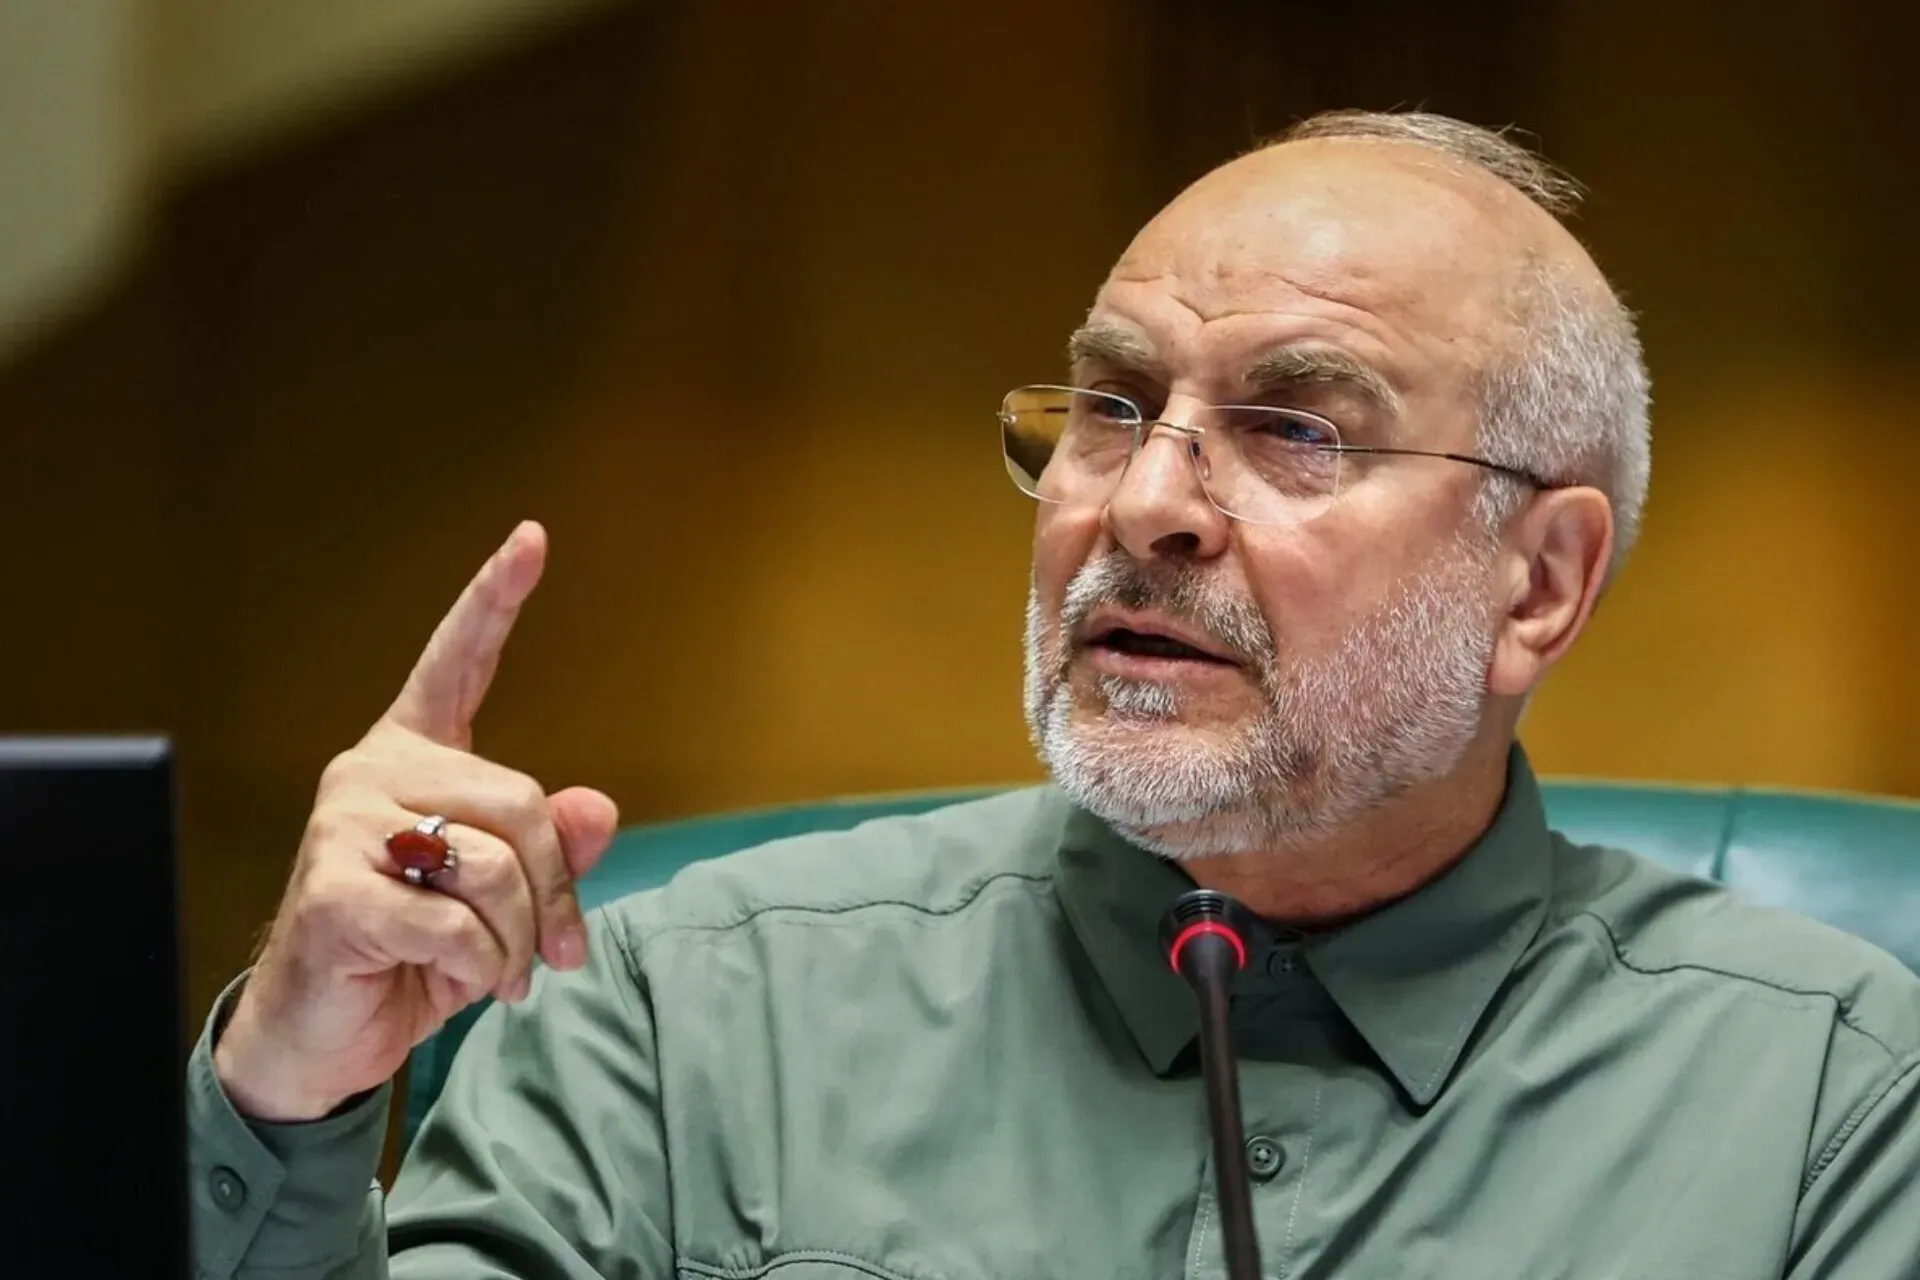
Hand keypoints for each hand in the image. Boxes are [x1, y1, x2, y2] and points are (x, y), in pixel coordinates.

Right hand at [213, 521, 619, 1121]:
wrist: (322, 1034)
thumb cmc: (414, 955)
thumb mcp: (502, 902)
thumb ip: (552, 849)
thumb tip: (598, 807)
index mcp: (411, 756)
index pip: (458, 662)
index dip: (495, 599)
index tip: (531, 537)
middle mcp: (371, 772)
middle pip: (518, 800)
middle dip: (554, 890)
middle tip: (557, 953)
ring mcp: (343, 825)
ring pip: (492, 865)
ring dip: (518, 939)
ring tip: (499, 972)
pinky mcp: (333, 888)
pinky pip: (455, 922)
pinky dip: (479, 966)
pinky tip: (457, 980)